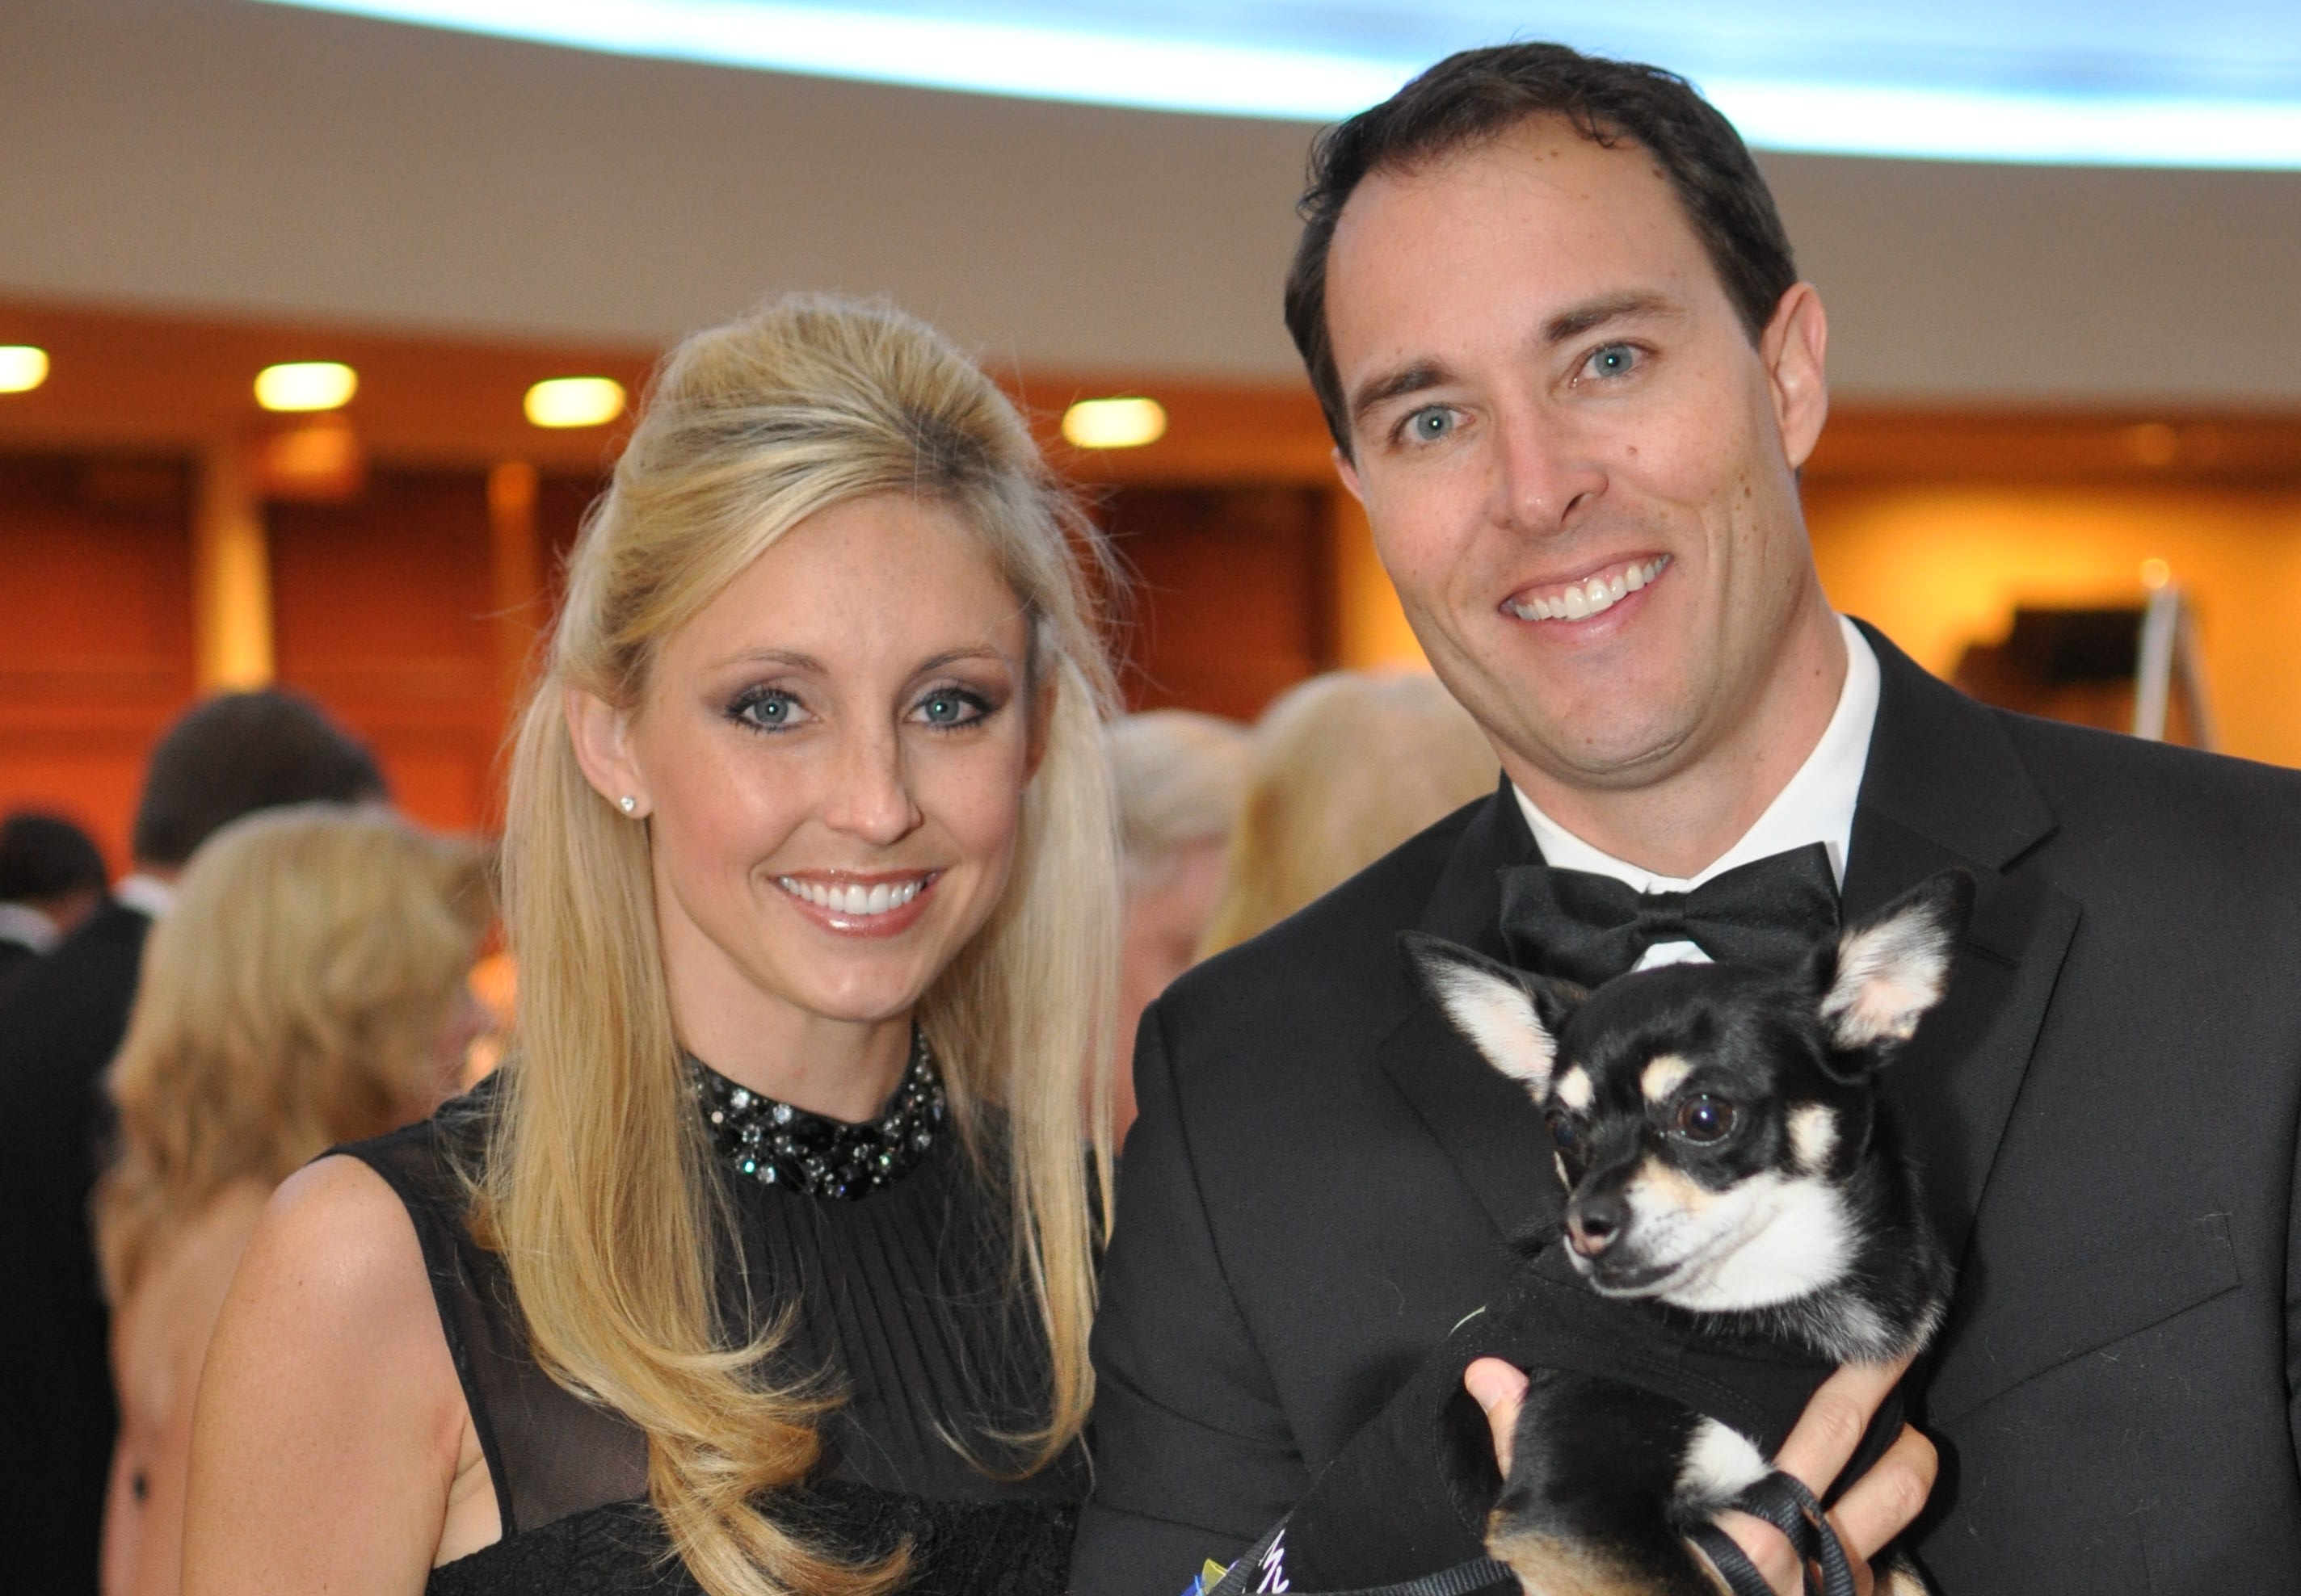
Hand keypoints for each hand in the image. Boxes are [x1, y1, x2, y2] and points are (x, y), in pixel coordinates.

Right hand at [1463, 1354, 1937, 1595]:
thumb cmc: (1603, 1595)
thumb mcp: (1559, 1537)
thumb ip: (1523, 1444)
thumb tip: (1487, 1374)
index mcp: (1751, 1526)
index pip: (1829, 1435)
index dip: (1863, 1387)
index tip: (1880, 1346)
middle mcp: (1805, 1561)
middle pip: (1884, 1470)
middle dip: (1896, 1408)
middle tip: (1905, 1355)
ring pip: (1894, 1525)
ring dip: (1908, 1474)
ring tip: (1907, 1441)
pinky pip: (1877, 1582)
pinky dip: (1882, 1553)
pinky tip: (1871, 1531)